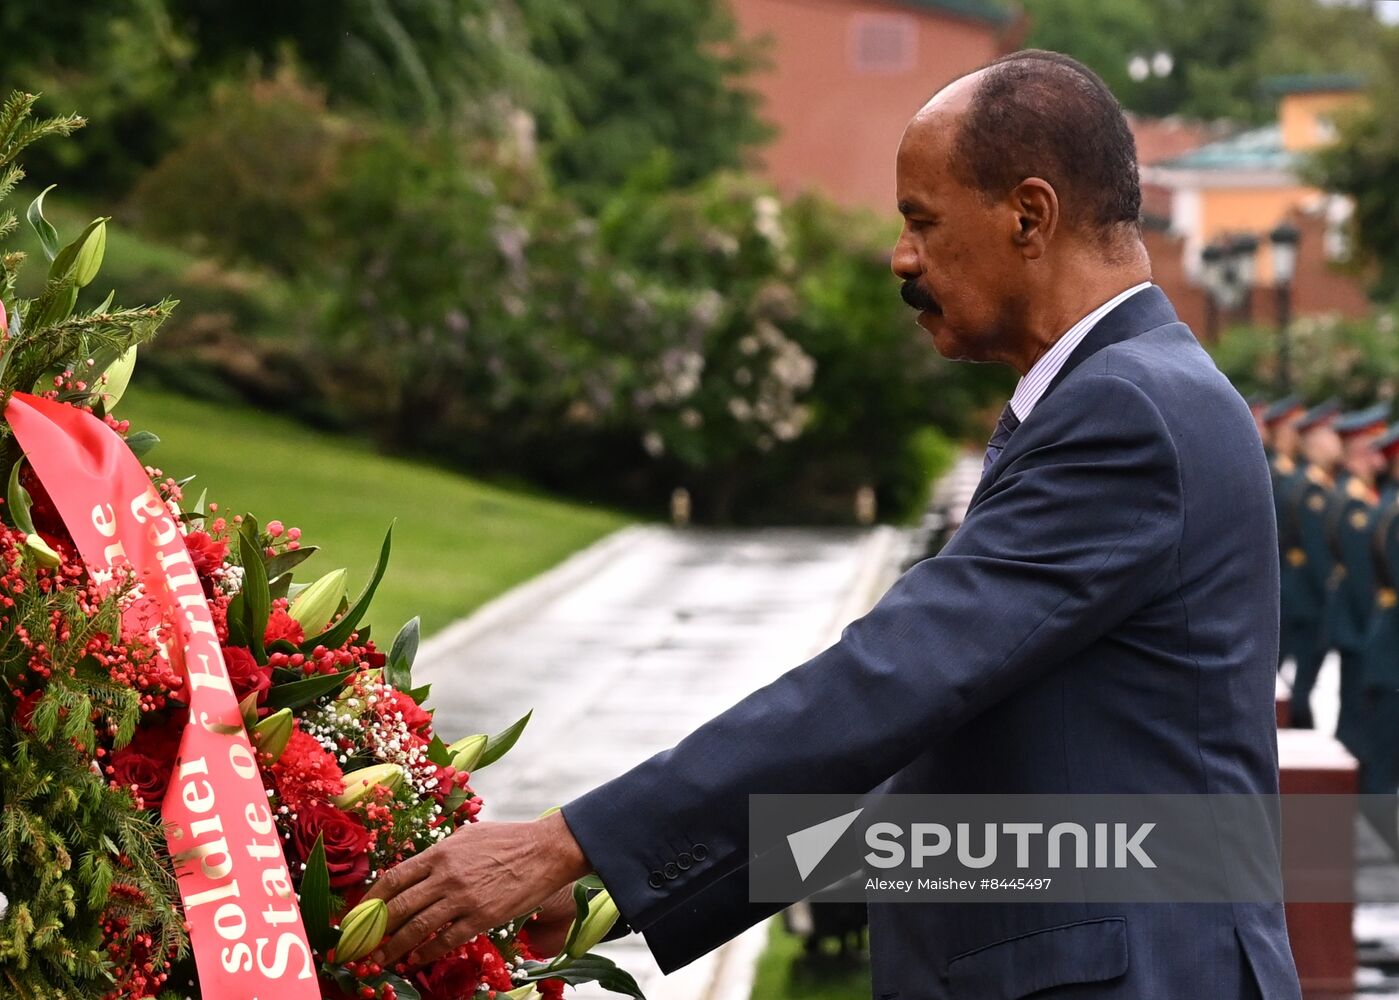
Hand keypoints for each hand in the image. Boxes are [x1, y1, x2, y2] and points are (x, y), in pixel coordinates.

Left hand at [362, 811, 590, 966]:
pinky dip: (426, 953)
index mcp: (440, 852)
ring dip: (394, 947)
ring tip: (380, 960)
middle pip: (399, 906)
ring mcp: (463, 898)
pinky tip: (415, 960)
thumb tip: (418, 870)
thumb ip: (441, 853)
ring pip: (417, 928)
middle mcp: (446, 876)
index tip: (359, 914)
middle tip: (362, 944)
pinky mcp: (482, 917)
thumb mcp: (467, 836)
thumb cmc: (509, 839)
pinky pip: (445, 941)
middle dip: (376, 928)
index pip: (394, 878)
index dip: (372, 899)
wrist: (546, 851)